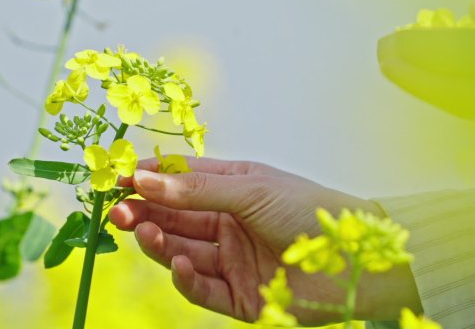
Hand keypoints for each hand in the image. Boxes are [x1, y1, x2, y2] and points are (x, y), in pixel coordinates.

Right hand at [110, 158, 420, 323]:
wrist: (357, 258)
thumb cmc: (308, 209)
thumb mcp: (250, 190)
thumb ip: (197, 190)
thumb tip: (143, 179)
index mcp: (231, 190)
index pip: (179, 183)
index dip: (148, 180)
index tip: (118, 177)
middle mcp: (227, 224)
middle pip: (174, 219)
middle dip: (144, 213)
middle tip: (117, 210)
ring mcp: (232, 261)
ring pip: (181, 251)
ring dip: (158, 242)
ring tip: (141, 230)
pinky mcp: (239, 296)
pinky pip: (201, 288)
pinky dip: (184, 277)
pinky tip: (177, 262)